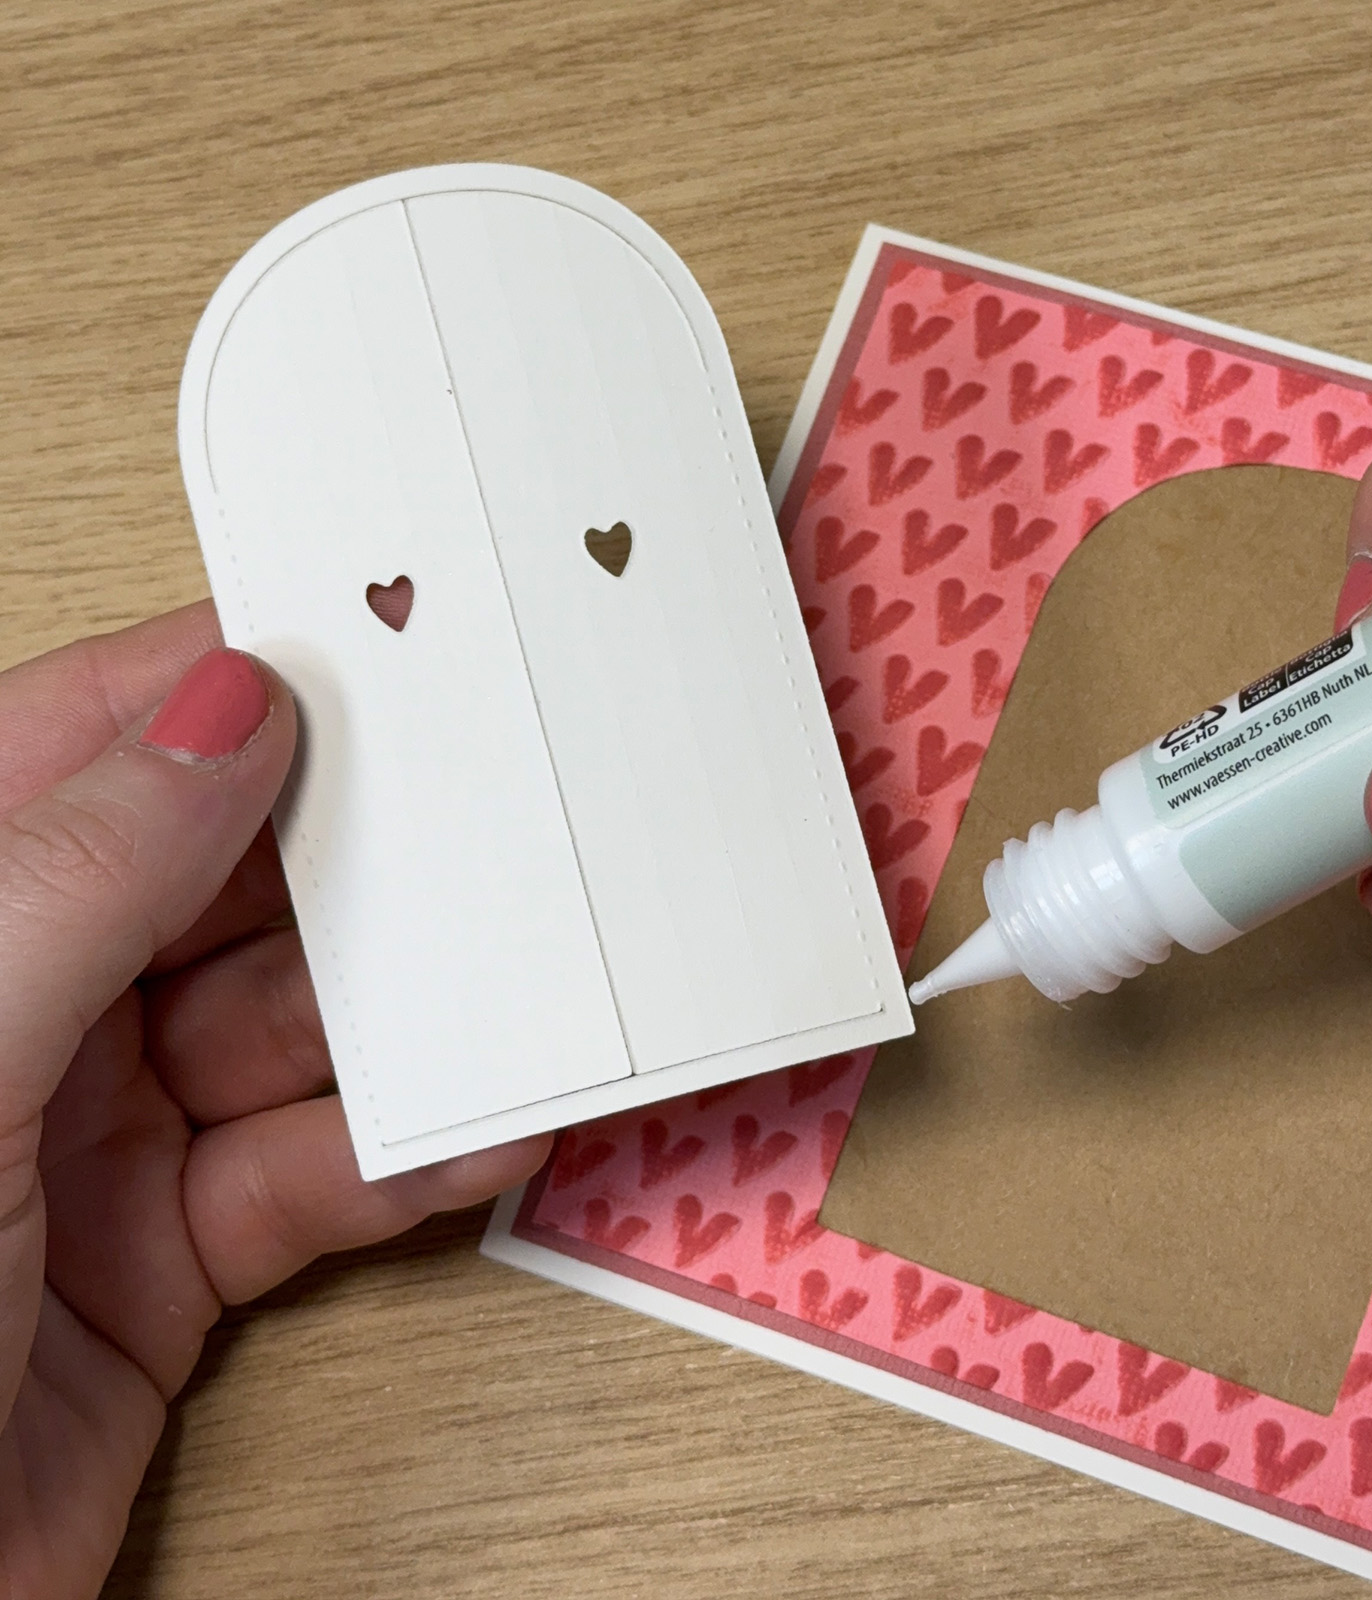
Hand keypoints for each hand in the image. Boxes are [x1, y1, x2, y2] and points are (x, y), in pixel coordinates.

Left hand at [0, 605, 551, 1598]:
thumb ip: (84, 876)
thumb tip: (229, 707)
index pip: (92, 744)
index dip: (229, 681)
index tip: (379, 635)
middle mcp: (22, 1009)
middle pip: (221, 887)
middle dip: (354, 860)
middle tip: (494, 814)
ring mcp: (96, 1136)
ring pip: (289, 1032)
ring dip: (405, 1021)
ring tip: (524, 980)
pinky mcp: (168, 1260)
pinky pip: (312, 1175)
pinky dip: (401, 1159)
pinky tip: (482, 1135)